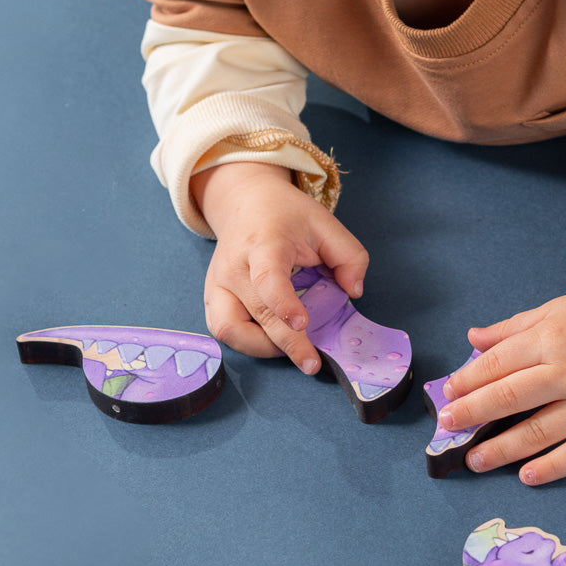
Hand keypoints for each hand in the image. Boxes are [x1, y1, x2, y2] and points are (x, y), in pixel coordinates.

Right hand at [191, 161, 367, 373]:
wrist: (245, 203)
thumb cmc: (287, 216)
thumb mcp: (325, 224)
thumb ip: (350, 255)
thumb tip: (353, 292)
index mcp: (264, 243)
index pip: (267, 277)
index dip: (283, 303)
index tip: (302, 324)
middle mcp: (234, 265)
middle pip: (256, 312)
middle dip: (286, 343)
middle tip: (312, 362)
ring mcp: (218, 283)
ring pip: (229, 329)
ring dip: (262, 347)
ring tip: (292, 348)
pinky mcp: (212, 297)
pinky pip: (224, 331)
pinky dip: (248, 343)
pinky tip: (272, 340)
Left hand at [438, 287, 565, 484]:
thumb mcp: (556, 310)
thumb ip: (513, 329)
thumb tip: (472, 339)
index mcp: (553, 338)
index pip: (499, 365)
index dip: (468, 382)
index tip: (446, 396)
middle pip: (511, 398)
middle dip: (473, 415)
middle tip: (447, 428)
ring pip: (540, 431)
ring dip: (502, 449)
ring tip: (474, 460)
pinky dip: (552, 467)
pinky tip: (526, 475)